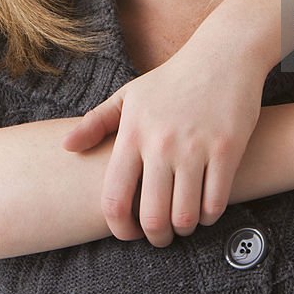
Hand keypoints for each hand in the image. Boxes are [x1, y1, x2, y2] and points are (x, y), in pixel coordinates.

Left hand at [62, 43, 262, 246]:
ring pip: (186, 216)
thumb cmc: (172, 80)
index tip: (130, 233)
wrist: (222, 56)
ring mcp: (195, 147)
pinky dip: (210, 216)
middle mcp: (161, 143)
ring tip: (184, 224)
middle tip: (161, 236)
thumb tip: (66, 147)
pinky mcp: (226, 149)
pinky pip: (215, 202)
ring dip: (184, 229)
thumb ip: (96, 122)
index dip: (120, 228)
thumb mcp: (129, 95)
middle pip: (153, 217)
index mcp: (133, 133)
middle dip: (156, 237)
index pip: (114, 199)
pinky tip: (206, 209)